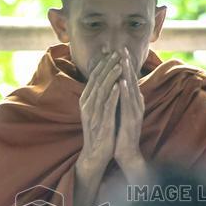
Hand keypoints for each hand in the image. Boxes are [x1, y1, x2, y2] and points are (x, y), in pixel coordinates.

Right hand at [77, 50, 121, 174]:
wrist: (95, 154)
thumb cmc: (99, 131)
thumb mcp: (98, 110)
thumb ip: (101, 95)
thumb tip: (108, 79)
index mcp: (86, 100)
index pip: (94, 77)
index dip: (103, 63)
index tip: (112, 51)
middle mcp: (87, 104)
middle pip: (97, 80)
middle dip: (107, 65)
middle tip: (117, 52)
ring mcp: (93, 114)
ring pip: (101, 91)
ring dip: (111, 77)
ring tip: (119, 64)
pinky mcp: (101, 124)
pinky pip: (106, 107)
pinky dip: (112, 96)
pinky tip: (119, 86)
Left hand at [114, 47, 147, 181]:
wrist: (127, 154)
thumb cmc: (123, 134)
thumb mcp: (122, 112)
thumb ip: (121, 99)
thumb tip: (117, 85)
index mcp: (134, 101)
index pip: (129, 79)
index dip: (124, 64)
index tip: (118, 50)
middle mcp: (137, 103)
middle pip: (132, 80)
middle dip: (127, 63)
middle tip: (122, 46)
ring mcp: (136, 111)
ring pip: (132, 88)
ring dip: (127, 73)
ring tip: (123, 58)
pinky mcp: (132, 120)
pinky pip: (128, 103)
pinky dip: (125, 91)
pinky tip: (121, 81)